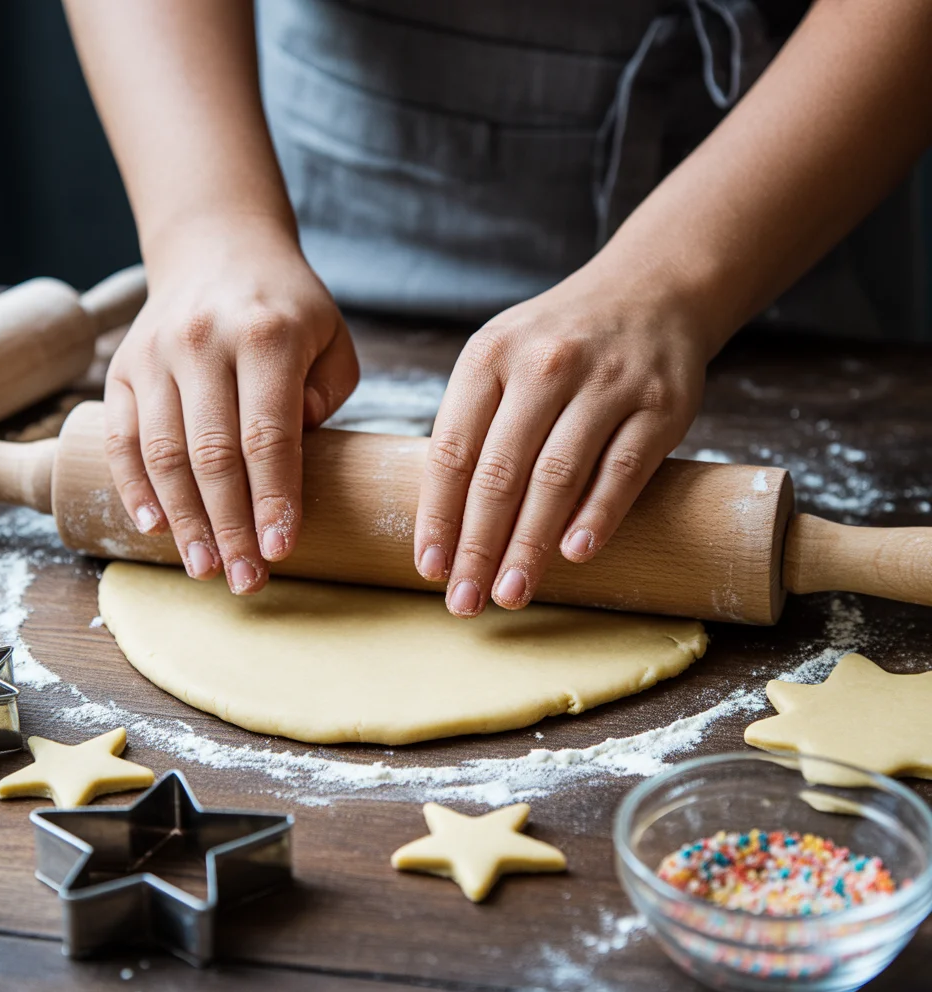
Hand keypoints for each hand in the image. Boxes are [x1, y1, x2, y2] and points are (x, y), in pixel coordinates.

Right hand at [104, 213, 357, 593]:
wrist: (217, 249)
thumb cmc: (287, 308)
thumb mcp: (331, 340)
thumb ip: (323, 398)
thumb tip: (289, 464)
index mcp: (266, 336)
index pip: (269, 435)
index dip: (274, 499)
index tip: (281, 550)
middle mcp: (203, 343)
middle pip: (212, 455)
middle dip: (230, 527)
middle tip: (246, 580)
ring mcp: (156, 354)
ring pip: (162, 453)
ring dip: (184, 521)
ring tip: (205, 568)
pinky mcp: (123, 367)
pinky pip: (121, 437)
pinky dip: (134, 487)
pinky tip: (152, 527)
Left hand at [413, 264, 709, 615]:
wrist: (650, 291)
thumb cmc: (560, 342)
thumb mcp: (501, 357)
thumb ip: (475, 423)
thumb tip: (450, 521)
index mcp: (489, 356)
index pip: (451, 450)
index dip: (438, 516)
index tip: (431, 568)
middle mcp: (543, 365)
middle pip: (499, 472)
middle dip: (478, 545)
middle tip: (465, 601)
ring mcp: (605, 383)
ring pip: (557, 477)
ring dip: (530, 544)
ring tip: (511, 591)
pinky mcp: (659, 405)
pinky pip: (623, 470)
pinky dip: (597, 515)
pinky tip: (574, 554)